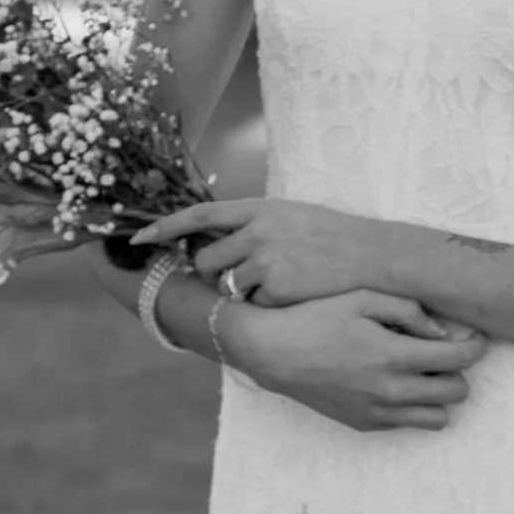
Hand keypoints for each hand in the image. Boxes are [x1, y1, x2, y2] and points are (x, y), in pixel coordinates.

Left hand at [139, 194, 382, 306]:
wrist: (375, 257)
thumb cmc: (336, 237)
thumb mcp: (293, 217)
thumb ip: (255, 225)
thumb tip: (221, 242)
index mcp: (259, 209)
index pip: (199, 214)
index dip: (164, 226)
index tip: (138, 237)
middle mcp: (257, 231)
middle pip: (207, 260)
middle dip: (214, 275)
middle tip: (240, 278)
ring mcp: (265, 260)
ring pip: (229, 286)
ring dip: (245, 291)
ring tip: (283, 282)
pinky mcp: (276, 288)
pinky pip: (255, 304)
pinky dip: (270, 305)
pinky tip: (297, 294)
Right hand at [220, 290, 487, 433]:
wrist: (271, 352)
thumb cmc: (316, 317)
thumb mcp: (362, 298)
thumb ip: (409, 311)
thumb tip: (442, 332)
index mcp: (394, 356)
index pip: (461, 360)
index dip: (476, 346)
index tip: (473, 336)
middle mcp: (391, 392)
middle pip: (458, 393)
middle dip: (459, 370)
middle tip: (443, 352)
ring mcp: (378, 413)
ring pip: (439, 418)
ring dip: (439, 395)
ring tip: (422, 373)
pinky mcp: (365, 424)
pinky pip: (408, 423)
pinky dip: (412, 406)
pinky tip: (393, 381)